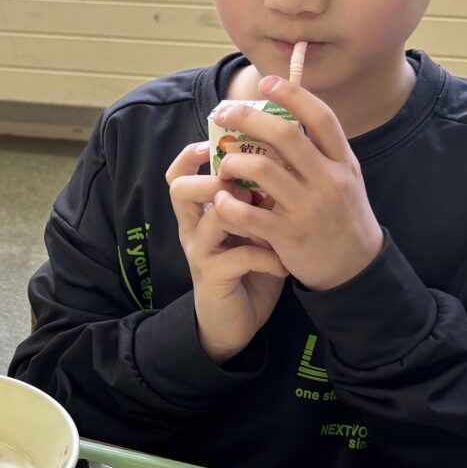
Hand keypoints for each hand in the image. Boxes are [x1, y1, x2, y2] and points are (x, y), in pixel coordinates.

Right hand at [166, 142, 289, 363]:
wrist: (234, 322)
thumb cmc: (247, 269)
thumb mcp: (252, 228)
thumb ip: (258, 200)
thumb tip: (286, 161)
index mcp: (200, 211)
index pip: (179, 173)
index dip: (191, 154)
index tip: (217, 145)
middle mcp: (193, 228)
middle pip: (180, 188)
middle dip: (215, 179)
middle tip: (245, 187)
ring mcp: (200, 252)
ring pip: (212, 217)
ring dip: (246, 213)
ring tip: (270, 222)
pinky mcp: (212, 277)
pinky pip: (239, 256)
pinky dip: (267, 257)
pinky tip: (284, 265)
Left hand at [208, 75, 383, 290]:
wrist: (357, 269)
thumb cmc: (344, 217)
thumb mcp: (346, 179)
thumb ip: (322, 153)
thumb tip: (287, 118)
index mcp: (343, 162)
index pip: (320, 117)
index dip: (292, 94)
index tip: (266, 82)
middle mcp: (329, 180)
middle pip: (284, 136)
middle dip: (248, 117)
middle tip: (225, 112)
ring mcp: (309, 208)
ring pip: (261, 170)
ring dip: (233, 162)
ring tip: (223, 164)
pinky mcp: (289, 236)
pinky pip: (249, 213)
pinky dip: (228, 203)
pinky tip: (221, 199)